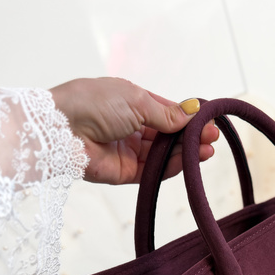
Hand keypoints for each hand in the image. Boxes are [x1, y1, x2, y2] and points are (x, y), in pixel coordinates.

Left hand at [50, 78, 217, 183]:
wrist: (62, 130)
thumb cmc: (93, 103)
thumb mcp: (136, 101)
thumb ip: (167, 113)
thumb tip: (193, 112)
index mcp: (132, 103)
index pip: (167, 112)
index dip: (188, 118)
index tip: (208, 122)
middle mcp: (132, 127)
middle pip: (169, 135)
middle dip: (191, 137)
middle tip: (212, 139)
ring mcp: (130, 151)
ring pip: (164, 154)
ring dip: (186, 153)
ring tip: (207, 151)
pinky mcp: (126, 173)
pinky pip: (154, 171)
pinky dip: (172, 167)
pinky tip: (189, 161)